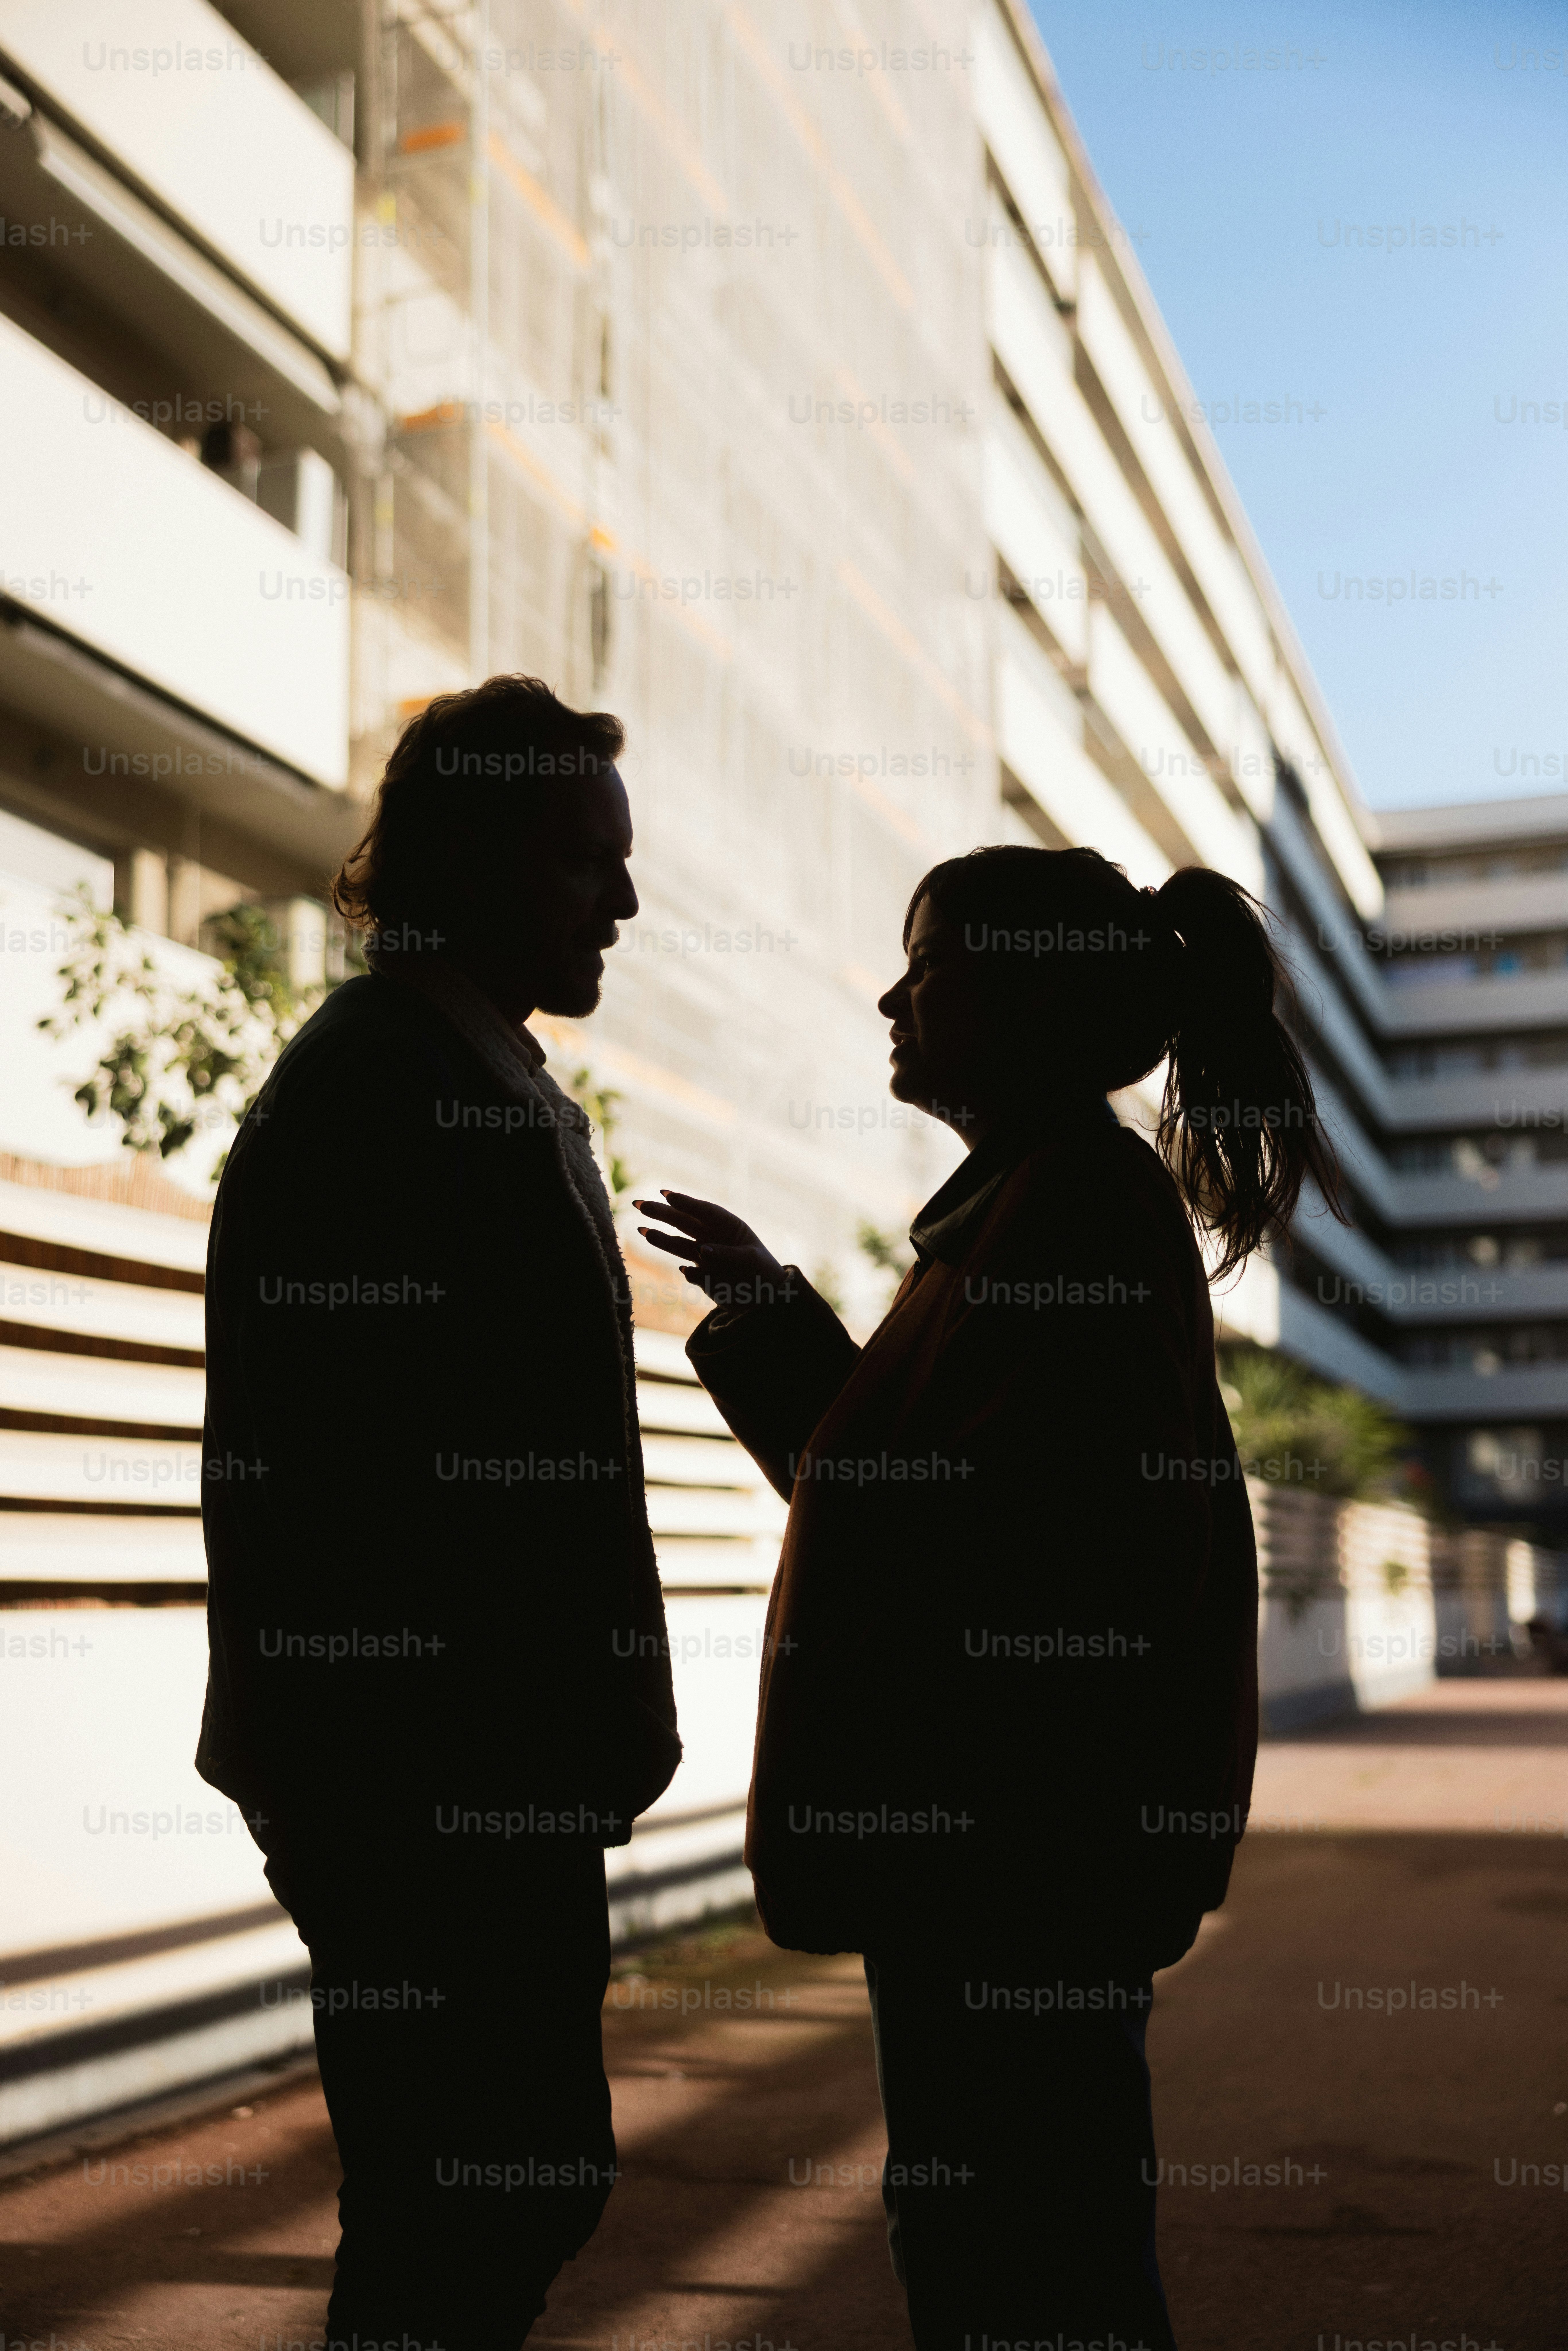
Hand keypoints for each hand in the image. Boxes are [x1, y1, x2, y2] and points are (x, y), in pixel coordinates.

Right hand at [632, 1190, 786, 1304]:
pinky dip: (690, 1273)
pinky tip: (686, 1272)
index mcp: (728, 1226)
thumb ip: (728, 1253)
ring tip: (642, 1230)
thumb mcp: (751, 1259)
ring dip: (661, 1238)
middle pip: (683, 1222)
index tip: (665, 1194)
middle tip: (639, 1204)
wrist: (767, 1298)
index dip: (685, 1202)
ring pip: (680, 1245)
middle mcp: (713, 1238)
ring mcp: (705, 1257)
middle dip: (661, 1213)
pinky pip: (692, 1273)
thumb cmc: (764, 1271)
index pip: (704, 1211)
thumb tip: (702, 1250)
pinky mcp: (704, 1277)